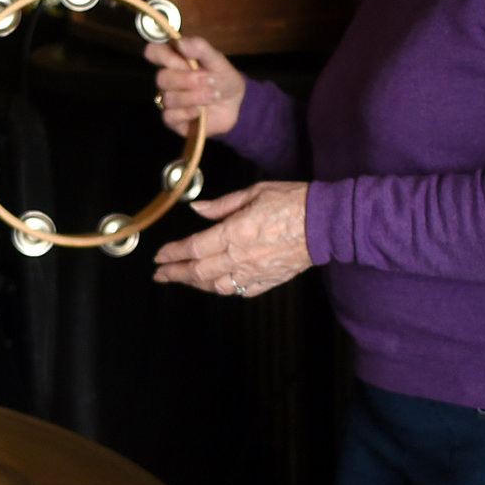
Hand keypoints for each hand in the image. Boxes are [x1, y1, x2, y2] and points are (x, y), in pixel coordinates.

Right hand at [143, 34, 245, 137]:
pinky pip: (170, 116)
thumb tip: (180, 42)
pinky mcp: (173, 119)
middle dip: (187, 80)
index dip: (162, 55)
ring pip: (170, 98)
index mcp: (174, 60)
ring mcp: (169, 99)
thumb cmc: (222, 78)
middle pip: (162, 78)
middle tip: (209, 80)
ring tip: (213, 95)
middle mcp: (168, 80)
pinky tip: (201, 111)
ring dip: (194, 97)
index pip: (153, 53)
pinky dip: (188, 112)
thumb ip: (199, 47)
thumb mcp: (216, 59)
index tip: (183, 58)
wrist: (236, 103)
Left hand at [151, 182, 310, 298]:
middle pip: (199, 272)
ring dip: (195, 284)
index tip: (159, 256)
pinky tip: (215, 285)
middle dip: (175, 274)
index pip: (194, 248)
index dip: (173, 253)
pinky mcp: (269, 280)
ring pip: (216, 286)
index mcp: (235, 233)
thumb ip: (222, 205)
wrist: (325, 223)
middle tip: (160, 275)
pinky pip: (240, 291)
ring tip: (182, 280)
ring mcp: (255, 272)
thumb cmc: (293, 202)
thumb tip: (197, 210)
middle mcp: (241, 257)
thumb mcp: (254, 193)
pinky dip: (223, 289)